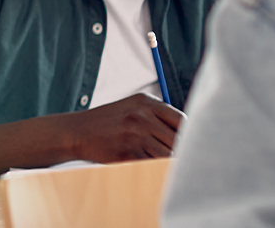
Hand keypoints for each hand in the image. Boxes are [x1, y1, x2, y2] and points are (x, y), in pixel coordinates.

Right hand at [66, 93, 184, 162]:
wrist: (77, 131)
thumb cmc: (108, 122)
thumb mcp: (132, 108)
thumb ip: (157, 117)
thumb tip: (189, 136)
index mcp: (146, 102)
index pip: (183, 120)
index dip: (192, 136)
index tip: (197, 146)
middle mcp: (142, 116)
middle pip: (178, 139)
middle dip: (185, 153)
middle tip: (192, 164)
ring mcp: (134, 134)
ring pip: (167, 155)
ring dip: (172, 164)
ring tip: (177, 171)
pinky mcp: (127, 152)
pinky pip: (151, 165)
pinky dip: (156, 170)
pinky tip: (156, 171)